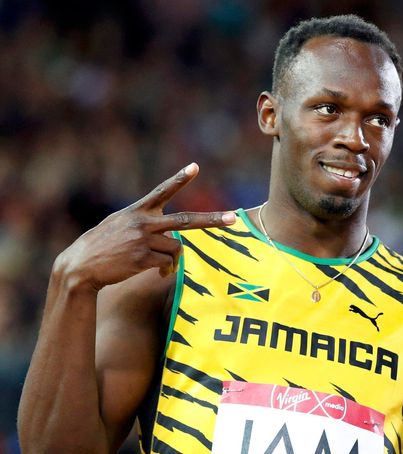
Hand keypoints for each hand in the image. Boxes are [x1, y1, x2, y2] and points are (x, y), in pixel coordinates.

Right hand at [57, 163, 234, 291]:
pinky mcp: (142, 258)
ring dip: (173, 259)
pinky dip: (166, 269)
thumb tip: (172, 239)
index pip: (162, 191)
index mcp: (138, 211)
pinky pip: (167, 263)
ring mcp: (143, 240)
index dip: (180, 179)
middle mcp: (143, 222)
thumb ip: (144, 224)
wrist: (80, 266)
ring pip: (176, 249)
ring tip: (161, 265)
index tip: (195, 167)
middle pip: (185, 220)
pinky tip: (156, 272)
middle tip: (233, 218)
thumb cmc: (102, 246)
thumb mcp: (119, 225)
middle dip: (212, 220)